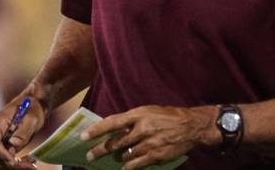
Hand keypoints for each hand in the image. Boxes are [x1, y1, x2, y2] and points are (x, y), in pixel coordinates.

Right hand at [0, 88, 46, 169]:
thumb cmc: (33, 107)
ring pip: (3, 156)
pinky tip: (30, 162)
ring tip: (30, 165)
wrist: (36, 103)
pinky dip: (18, 160)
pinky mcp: (8, 143)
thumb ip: (23, 131)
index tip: (12, 159)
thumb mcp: (32, 118)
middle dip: (10, 161)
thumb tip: (12, 144)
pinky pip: (9, 155)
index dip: (0, 152)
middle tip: (27, 166)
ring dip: (16, 163)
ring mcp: (1, 138)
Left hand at [80, 105, 217, 169]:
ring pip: (125, 154)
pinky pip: (136, 164)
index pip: (112, 122)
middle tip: (90, 155)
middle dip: (100, 150)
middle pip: (115, 142)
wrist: (191, 126)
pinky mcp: (156, 155)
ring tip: (114, 158)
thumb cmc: (169, 116)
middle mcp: (142, 128)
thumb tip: (115, 128)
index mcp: (139, 114)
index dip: (96, 130)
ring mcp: (149, 143)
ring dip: (118, 157)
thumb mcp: (149, 111)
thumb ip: (132, 120)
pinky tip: (126, 166)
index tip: (83, 137)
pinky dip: (129, 166)